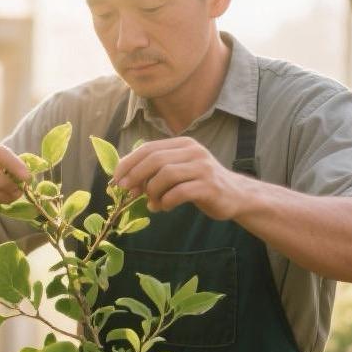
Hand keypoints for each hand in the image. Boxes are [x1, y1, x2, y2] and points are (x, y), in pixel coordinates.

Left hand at [112, 137, 244, 217]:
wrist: (234, 195)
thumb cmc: (199, 183)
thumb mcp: (178, 170)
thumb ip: (155, 171)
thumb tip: (124, 179)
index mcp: (182, 144)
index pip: (148, 148)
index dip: (129, 163)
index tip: (116, 179)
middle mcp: (193, 152)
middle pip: (155, 160)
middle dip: (136, 176)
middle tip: (128, 192)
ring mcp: (202, 168)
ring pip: (165, 176)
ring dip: (152, 192)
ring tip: (152, 203)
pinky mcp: (209, 186)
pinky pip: (179, 193)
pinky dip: (166, 202)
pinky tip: (164, 207)